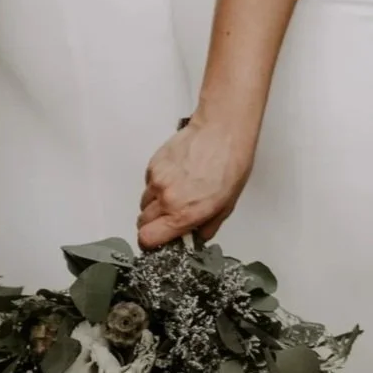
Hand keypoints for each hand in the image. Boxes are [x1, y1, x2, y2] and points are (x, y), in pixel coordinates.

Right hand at [138, 115, 257, 248]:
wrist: (223, 131)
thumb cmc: (230, 163)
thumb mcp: (227, 204)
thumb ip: (207, 226)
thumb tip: (197, 238)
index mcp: (184, 213)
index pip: (147, 239)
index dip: (151, 242)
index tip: (159, 239)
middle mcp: (167, 198)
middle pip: (142, 223)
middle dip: (154, 224)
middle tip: (170, 217)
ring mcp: (157, 180)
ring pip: (144, 203)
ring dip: (155, 204)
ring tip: (176, 193)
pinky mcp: (154, 164)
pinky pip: (148, 183)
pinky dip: (157, 185)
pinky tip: (176, 176)